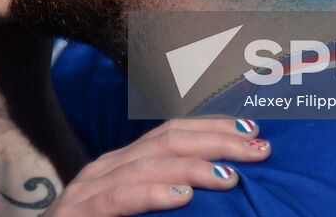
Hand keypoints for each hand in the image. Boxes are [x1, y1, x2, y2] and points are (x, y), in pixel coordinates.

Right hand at [45, 117, 270, 214]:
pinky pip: (117, 200)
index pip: (171, 133)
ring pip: (146, 165)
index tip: (253, 130)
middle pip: (165, 141)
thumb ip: (165, 196)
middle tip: (259, 147)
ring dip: (194, 167)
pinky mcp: (77, 216)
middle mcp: (105, 169)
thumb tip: (218, 187)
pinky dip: (152, 194)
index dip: (212, 127)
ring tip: (231, 176)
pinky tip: (183, 197)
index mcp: (122, 166)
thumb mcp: (134, 215)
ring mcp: (88, 191)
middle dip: (216, 141)